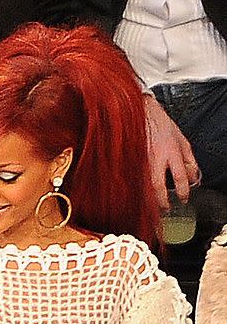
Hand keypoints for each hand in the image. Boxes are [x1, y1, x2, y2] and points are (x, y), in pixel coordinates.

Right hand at [144, 95, 199, 209]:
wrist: (141, 115)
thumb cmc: (161, 126)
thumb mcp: (182, 140)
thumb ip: (189, 160)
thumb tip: (193, 177)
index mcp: (170, 151)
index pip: (179, 176)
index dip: (182, 191)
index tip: (183, 198)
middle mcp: (155, 158)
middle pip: (158, 186)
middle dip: (162, 201)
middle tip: (166, 208)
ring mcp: (141, 161)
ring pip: (145, 186)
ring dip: (149, 198)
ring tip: (153, 206)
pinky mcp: (131, 162)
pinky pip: (136, 180)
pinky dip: (139, 189)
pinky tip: (142, 194)